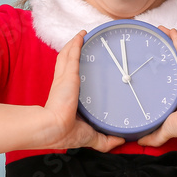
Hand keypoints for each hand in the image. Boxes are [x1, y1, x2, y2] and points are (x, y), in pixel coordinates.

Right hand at [41, 31, 125, 152]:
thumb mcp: (91, 136)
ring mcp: (64, 78)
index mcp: (68, 99)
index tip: (86, 68)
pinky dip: (75, 44)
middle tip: (83, 45)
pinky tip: (82, 35)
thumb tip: (120, 140)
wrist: (55, 128)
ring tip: (82, 36)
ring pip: (68, 56)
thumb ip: (106, 140)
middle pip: (68, 64)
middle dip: (74, 53)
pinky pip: (72, 54)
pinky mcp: (67, 74)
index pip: (72, 81)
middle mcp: (64, 86)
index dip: (75, 72)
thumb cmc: (66, 133)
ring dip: (73, 45)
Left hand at [136, 26, 176, 147]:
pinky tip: (166, 29)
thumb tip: (139, 141)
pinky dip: (174, 36)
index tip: (148, 69)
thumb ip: (154, 136)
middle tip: (150, 45)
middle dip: (162, 52)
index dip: (159, 74)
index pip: (167, 80)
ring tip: (157, 32)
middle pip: (172, 61)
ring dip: (168, 41)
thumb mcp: (166, 129)